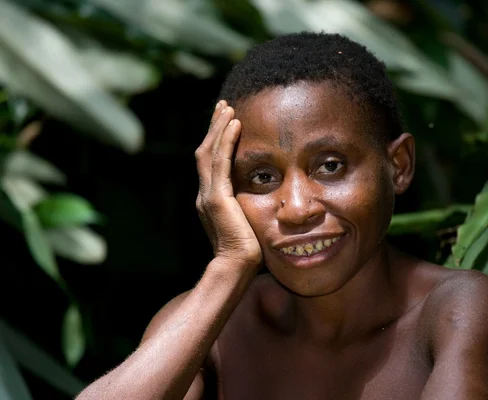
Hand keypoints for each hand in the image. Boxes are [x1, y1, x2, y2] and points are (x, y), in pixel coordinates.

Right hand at [195, 101, 261, 265]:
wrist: (237, 267)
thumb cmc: (248, 251)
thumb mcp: (248, 222)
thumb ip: (249, 207)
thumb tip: (267, 201)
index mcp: (211, 199)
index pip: (211, 162)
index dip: (217, 140)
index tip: (226, 121)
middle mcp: (205, 194)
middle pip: (205, 151)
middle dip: (214, 127)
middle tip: (223, 106)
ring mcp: (208, 195)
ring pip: (209, 152)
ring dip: (219, 128)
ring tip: (227, 108)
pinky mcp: (217, 199)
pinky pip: (221, 163)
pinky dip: (226, 141)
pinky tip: (235, 124)